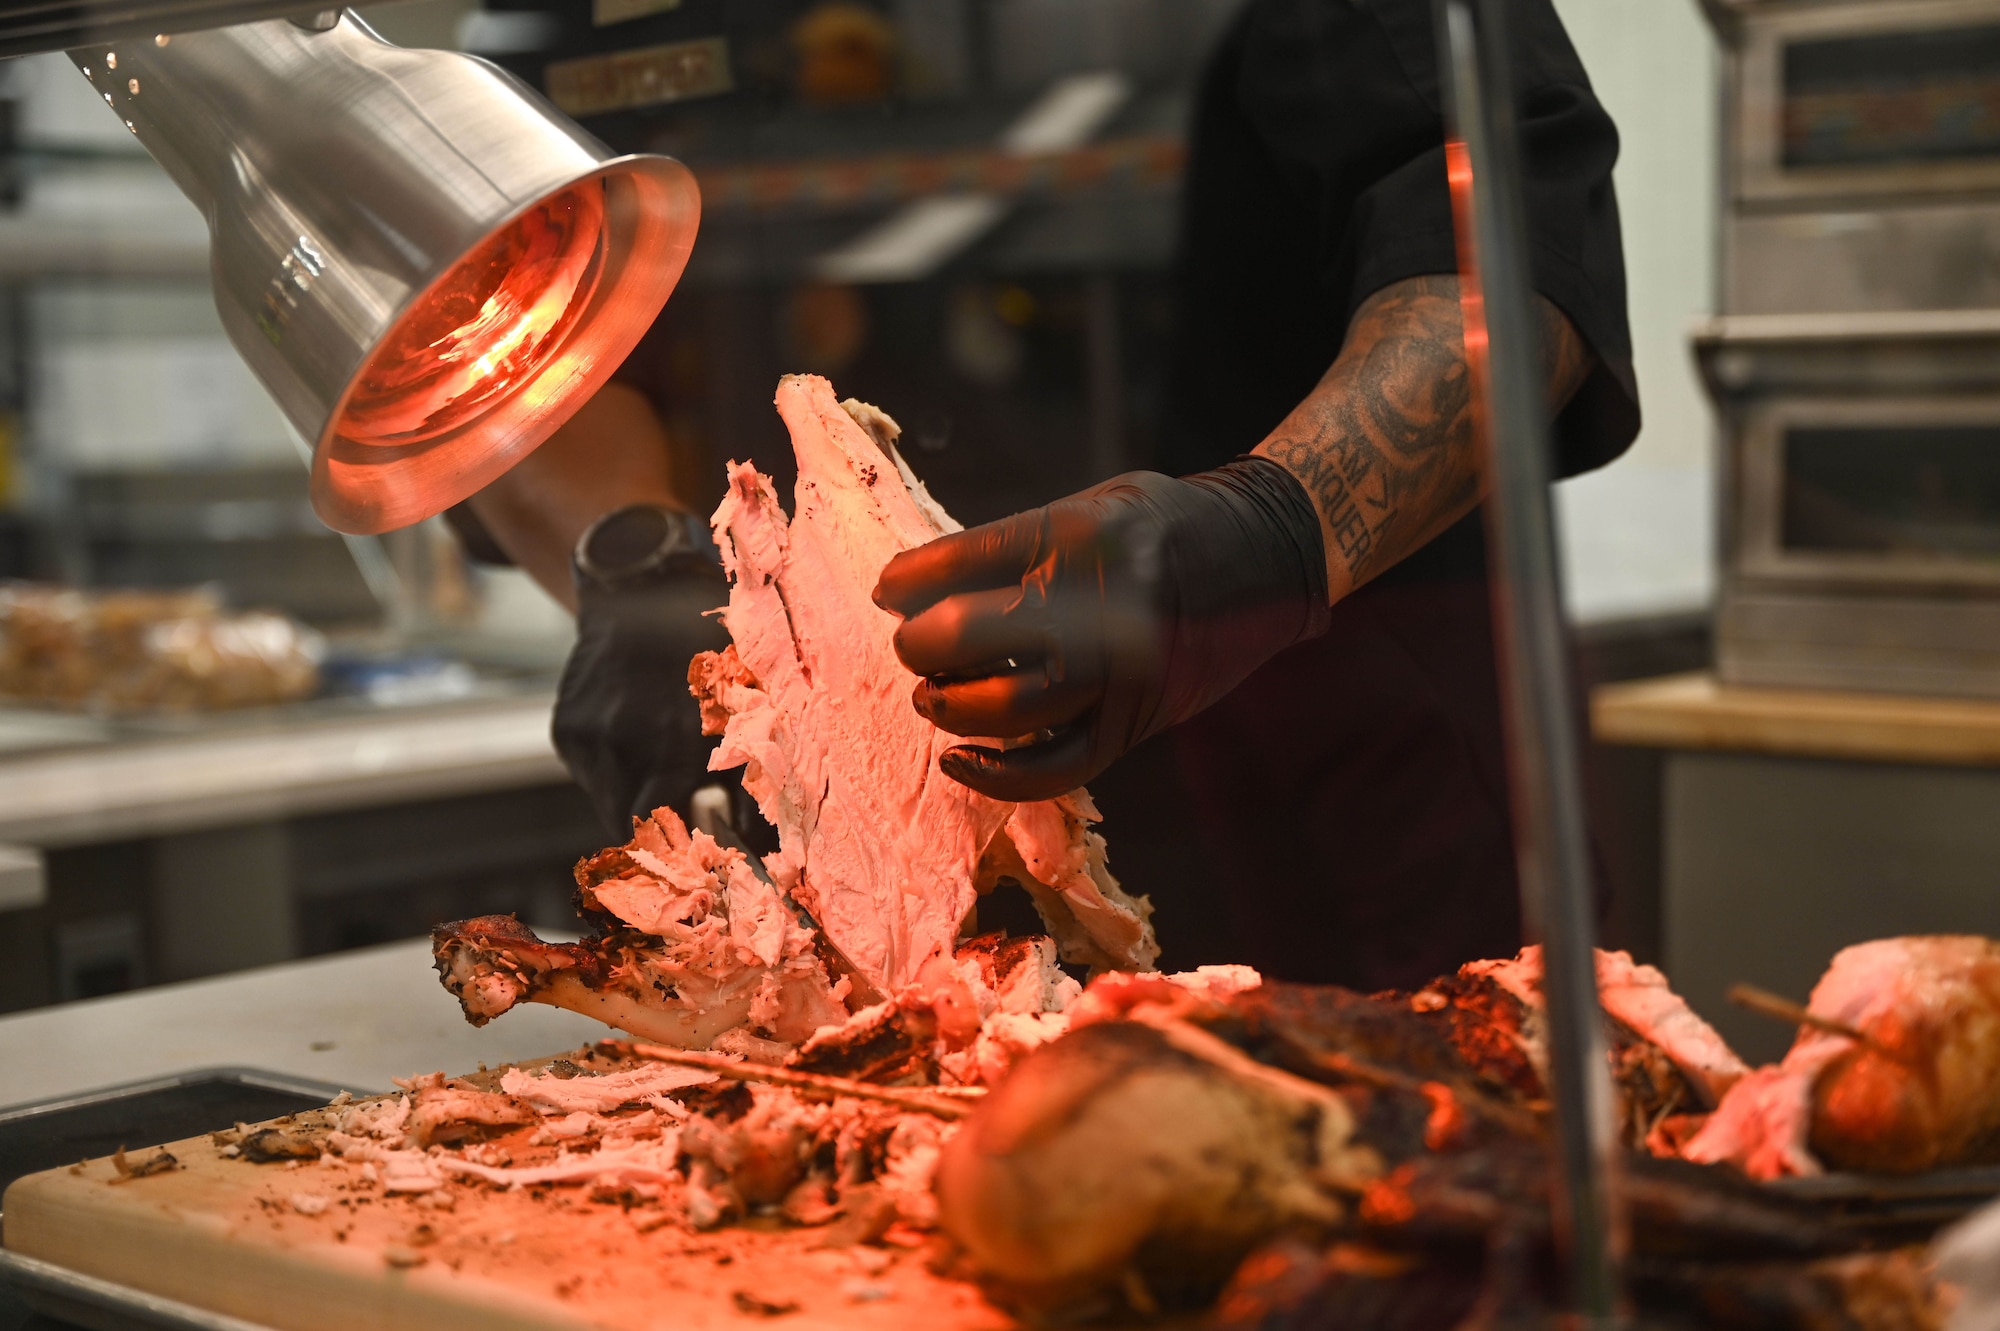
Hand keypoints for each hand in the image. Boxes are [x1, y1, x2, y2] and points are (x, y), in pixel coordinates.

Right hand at [553, 552, 732, 835]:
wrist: (642, 587)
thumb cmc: (710, 645)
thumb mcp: (744, 703)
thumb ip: (749, 774)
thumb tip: (765, 845)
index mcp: (672, 741)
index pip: (665, 828)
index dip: (680, 848)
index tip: (697, 857)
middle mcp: (622, 744)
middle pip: (629, 824)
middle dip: (656, 830)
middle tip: (682, 820)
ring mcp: (587, 737)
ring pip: (608, 802)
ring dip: (635, 799)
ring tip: (662, 766)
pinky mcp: (566, 730)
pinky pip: (591, 774)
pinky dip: (615, 770)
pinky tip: (636, 737)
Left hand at [872, 457, 1330, 801]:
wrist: (1262, 555)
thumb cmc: (1160, 525)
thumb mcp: (1086, 508)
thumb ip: (1009, 548)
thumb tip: (912, 591)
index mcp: (1081, 535)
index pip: (965, 561)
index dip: (908, 580)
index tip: (887, 590)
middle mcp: (1102, 605)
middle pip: (972, 635)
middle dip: (921, 646)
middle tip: (911, 645)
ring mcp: (1121, 671)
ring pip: (1007, 707)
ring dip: (951, 705)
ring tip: (932, 693)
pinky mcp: (1132, 723)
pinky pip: (1055, 768)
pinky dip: (997, 776)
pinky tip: (960, 759)